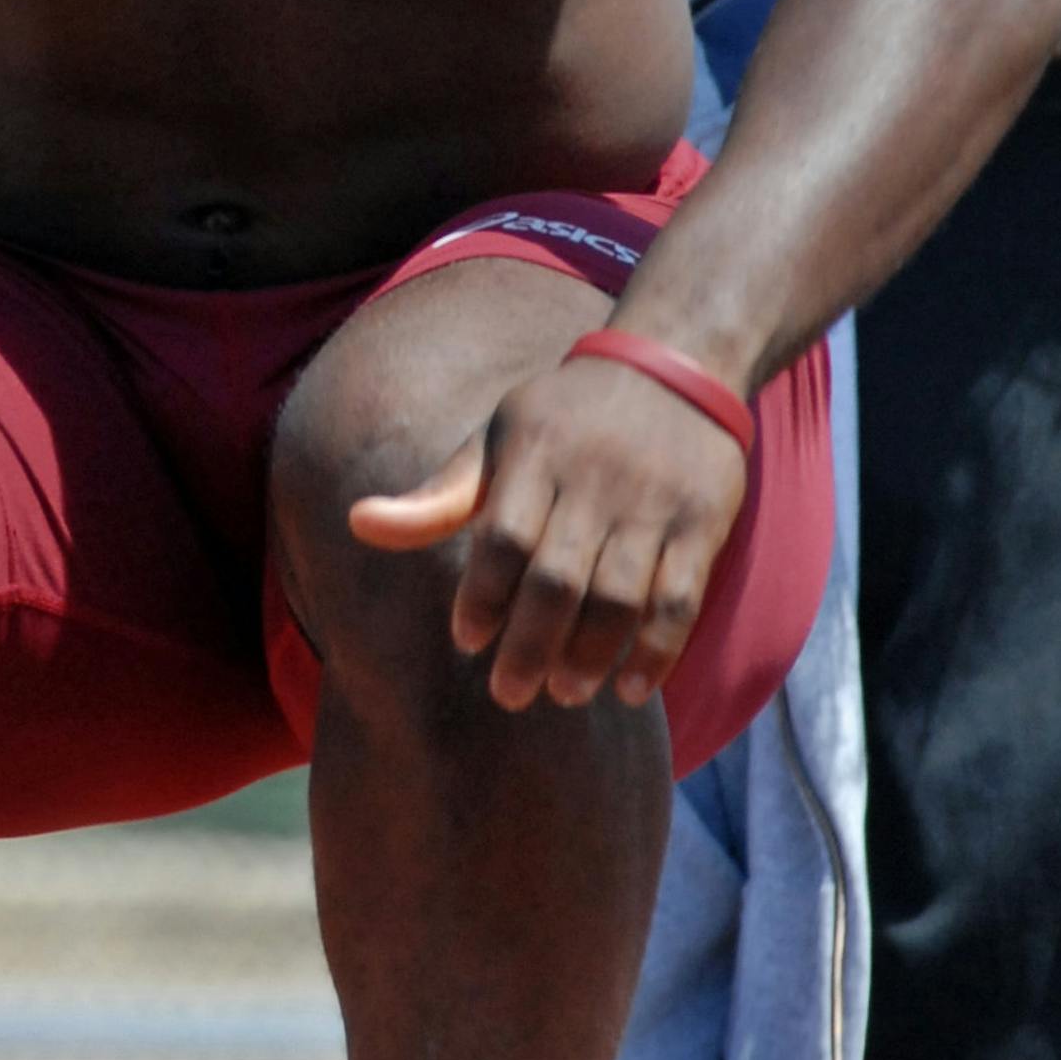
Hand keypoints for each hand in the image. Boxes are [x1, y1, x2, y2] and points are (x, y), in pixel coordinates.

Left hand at [348, 353, 748, 713]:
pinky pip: (680, 598)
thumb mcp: (498, 438)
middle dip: (529, 645)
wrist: (675, 365)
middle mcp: (595, 479)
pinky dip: (657, 651)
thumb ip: (438, 496)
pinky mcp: (702, 523)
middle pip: (558, 578)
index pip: (502, 536)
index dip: (481, 596)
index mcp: (536, 454)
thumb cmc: (565, 418)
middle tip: (508, 694)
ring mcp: (653, 503)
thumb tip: (358, 524)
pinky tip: (632, 690)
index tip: (467, 641)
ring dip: (590, 656)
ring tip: (564, 693)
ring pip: (620, 596)